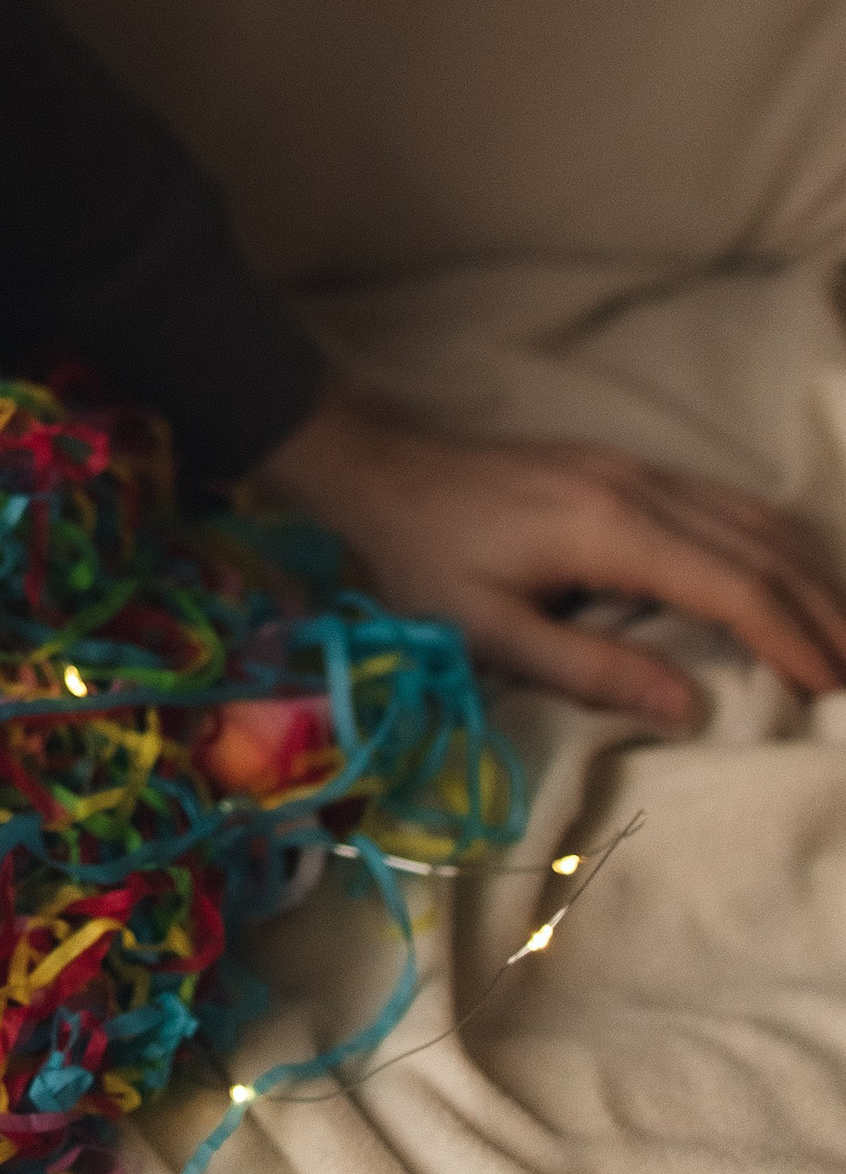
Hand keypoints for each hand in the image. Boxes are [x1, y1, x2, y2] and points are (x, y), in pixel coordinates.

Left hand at [255, 384, 845, 725]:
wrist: (374, 469)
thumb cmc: (420, 557)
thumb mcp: (487, 628)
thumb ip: (589, 668)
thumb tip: (688, 709)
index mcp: (608, 528)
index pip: (731, 584)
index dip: (790, 635)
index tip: (832, 686)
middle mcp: (636, 485)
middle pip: (759, 544)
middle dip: (820, 609)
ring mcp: (631, 466)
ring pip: (750, 513)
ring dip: (807, 571)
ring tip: (841, 632)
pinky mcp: (621, 464)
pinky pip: (722, 499)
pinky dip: (771, 540)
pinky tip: (788, 574)